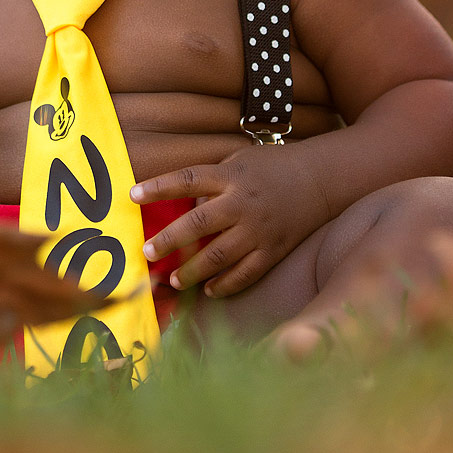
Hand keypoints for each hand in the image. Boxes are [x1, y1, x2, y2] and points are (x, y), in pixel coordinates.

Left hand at [131, 147, 330, 297]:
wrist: (321, 179)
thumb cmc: (273, 166)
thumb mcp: (239, 161)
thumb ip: (212, 182)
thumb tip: (185, 207)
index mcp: (231, 176)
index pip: (186, 180)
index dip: (157, 187)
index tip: (131, 195)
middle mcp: (242, 203)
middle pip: (198, 224)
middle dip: (169, 240)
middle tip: (146, 253)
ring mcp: (259, 229)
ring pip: (219, 256)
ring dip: (193, 271)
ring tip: (173, 280)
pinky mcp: (274, 250)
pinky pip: (246, 273)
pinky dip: (226, 284)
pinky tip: (209, 291)